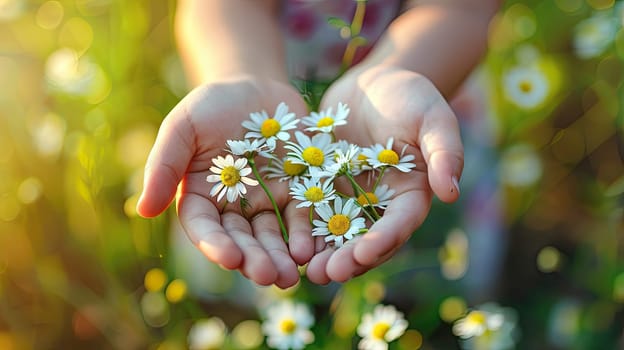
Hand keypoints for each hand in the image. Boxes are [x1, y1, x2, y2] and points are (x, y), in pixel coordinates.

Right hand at [136, 76, 308, 287]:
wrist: (256, 88)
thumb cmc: (212, 105)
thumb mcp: (183, 126)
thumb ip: (165, 164)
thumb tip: (143, 211)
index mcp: (202, 196)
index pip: (205, 227)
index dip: (216, 244)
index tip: (229, 258)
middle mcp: (234, 207)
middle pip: (242, 239)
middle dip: (254, 259)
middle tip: (269, 277)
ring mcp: (268, 201)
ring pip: (273, 236)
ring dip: (281, 257)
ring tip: (291, 276)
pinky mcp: (297, 191)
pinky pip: (303, 217)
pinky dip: (306, 235)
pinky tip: (311, 250)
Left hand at [298, 65, 463, 283]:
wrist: (372, 85)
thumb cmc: (410, 97)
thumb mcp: (433, 118)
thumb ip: (444, 153)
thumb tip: (451, 194)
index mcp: (410, 195)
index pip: (398, 224)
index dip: (382, 241)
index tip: (363, 254)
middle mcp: (381, 204)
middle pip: (366, 239)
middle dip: (348, 259)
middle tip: (326, 274)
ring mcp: (351, 199)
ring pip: (337, 233)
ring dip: (324, 253)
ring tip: (306, 270)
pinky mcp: (326, 188)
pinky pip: (313, 212)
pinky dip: (303, 229)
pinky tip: (285, 241)